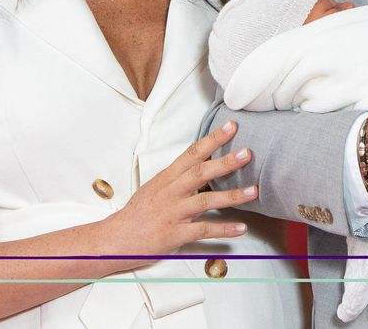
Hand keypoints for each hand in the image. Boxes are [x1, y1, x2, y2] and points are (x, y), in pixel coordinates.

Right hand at [103, 120, 255, 254]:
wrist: (114, 240)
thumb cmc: (137, 214)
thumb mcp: (155, 188)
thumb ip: (178, 177)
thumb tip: (202, 164)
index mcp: (166, 178)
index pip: (191, 153)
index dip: (212, 139)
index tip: (231, 127)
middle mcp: (170, 193)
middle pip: (200, 172)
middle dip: (225, 162)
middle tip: (247, 153)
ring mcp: (173, 213)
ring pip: (205, 201)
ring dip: (232, 196)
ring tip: (253, 191)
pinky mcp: (174, 234)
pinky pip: (203, 230)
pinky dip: (223, 229)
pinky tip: (241, 227)